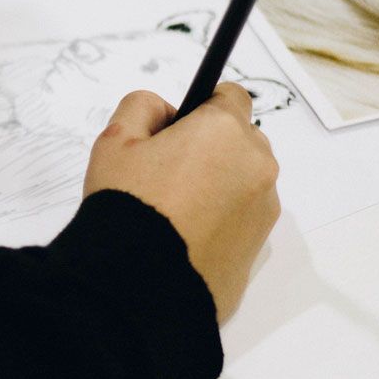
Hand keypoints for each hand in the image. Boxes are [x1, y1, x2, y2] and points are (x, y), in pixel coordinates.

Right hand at [83, 82, 279, 322]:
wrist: (141, 283)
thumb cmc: (128, 203)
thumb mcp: (115, 139)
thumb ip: (141, 107)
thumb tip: (165, 112)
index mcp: (224, 129)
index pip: (230, 96)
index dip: (202, 108)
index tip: (177, 129)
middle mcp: (256, 164)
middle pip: (242, 139)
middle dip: (213, 146)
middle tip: (168, 172)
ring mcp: (264, 207)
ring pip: (245, 179)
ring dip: (222, 182)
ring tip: (177, 210)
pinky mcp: (261, 245)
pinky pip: (245, 216)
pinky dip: (225, 218)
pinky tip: (188, 235)